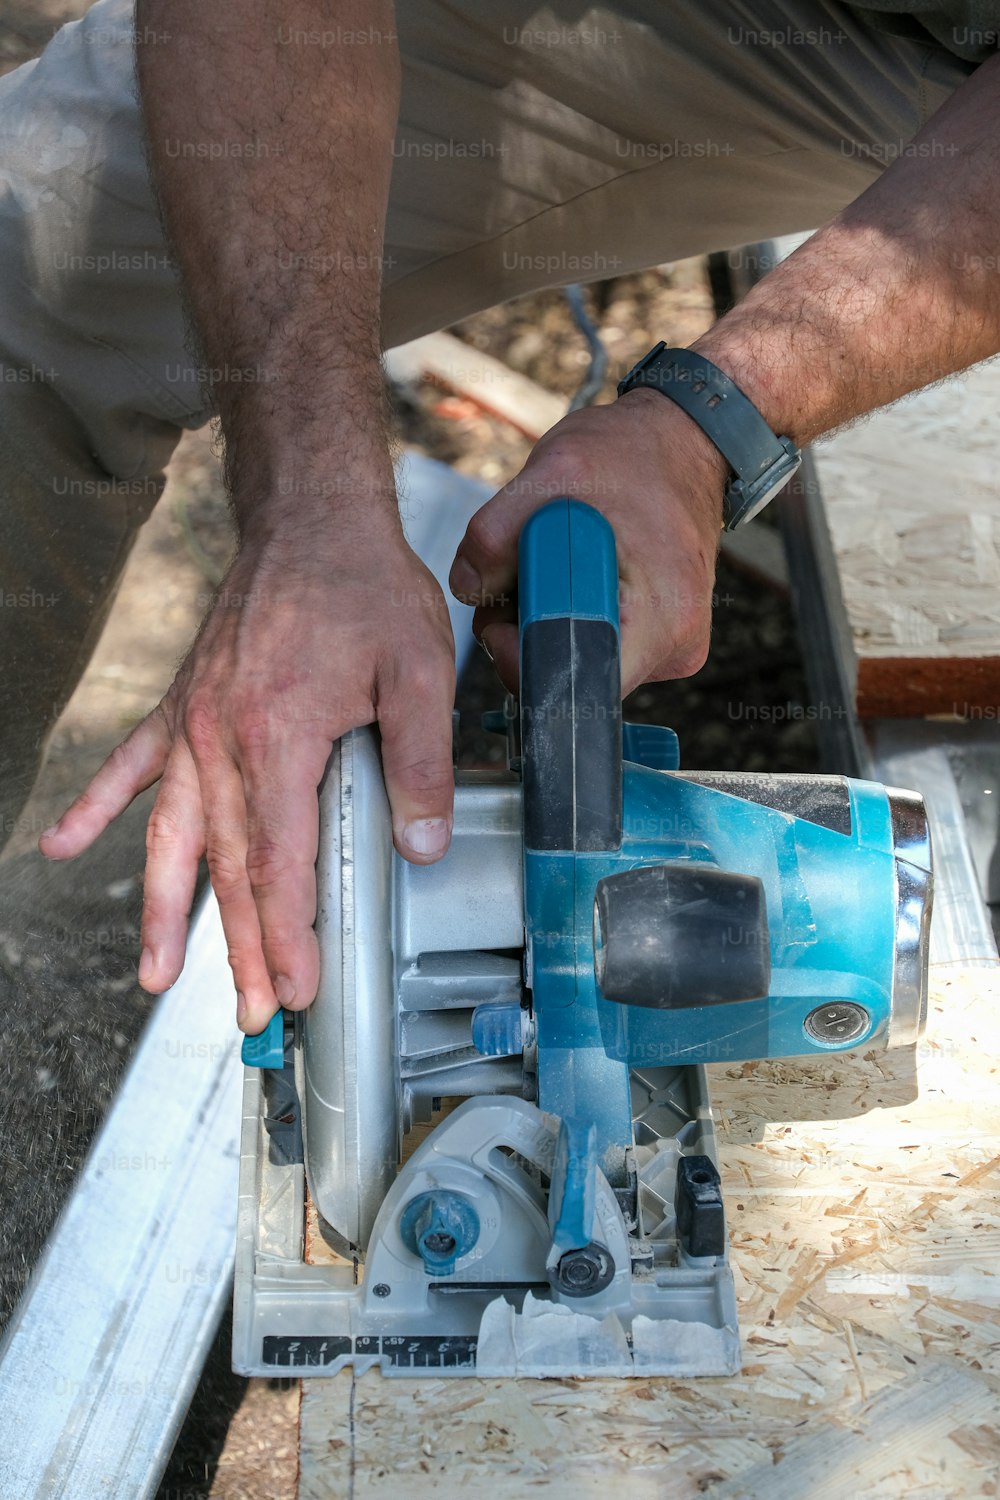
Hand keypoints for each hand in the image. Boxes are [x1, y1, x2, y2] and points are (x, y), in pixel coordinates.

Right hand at [39, 523, 455, 1032]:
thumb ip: (421, 763)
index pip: (280, 862)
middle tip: (252, 1017)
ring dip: (166, 911)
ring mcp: (193, 723)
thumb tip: (423, 845)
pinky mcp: (183, 704)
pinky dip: (96, 808)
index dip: (290, 934)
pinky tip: (62, 846)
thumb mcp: (418, 670)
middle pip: (227, 867)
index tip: (299, 989)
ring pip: (174, 836)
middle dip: (242, 949)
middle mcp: (222, 739)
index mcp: (279, 737)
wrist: (311, 519)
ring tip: (157, 978)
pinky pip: (132, 766)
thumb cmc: (365, 587)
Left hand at [449, 389, 727, 691]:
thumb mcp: (553, 472)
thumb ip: (495, 533)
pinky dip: (569, 616)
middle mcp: (674, 649)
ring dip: (546, 622)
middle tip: (524, 574)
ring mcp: (669, 649)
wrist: (686, 442)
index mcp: (662, 619)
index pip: (575, 684)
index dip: (522, 657)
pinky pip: (593, 645)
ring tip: (556, 563)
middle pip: (571, 678)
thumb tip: (468, 591)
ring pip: (577, 662)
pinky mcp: (658, 641)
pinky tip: (577, 573)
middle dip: (528, 634)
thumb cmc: (632, 455)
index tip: (504, 613)